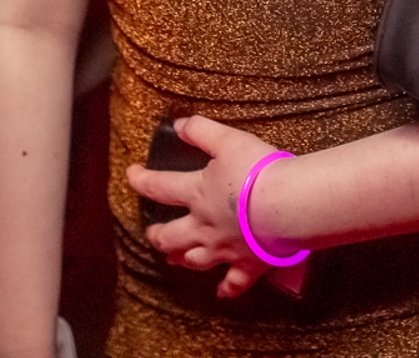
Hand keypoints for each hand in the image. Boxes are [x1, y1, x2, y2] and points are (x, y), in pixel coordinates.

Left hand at [125, 115, 283, 299]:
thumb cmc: (257, 171)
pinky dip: (227, 288)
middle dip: (157, 235)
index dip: (142, 180)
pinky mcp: (248, 265)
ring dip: (182, 259)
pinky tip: (221, 292)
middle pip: (171, 236)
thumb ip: (201, 131)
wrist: (286, 206)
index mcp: (197, 194)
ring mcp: (225, 250)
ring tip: (173, 258)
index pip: (160, 187)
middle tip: (151, 233)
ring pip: (195, 260)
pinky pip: (234, 282)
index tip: (131, 175)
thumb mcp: (227, 140)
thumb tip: (178, 125)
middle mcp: (204, 227)